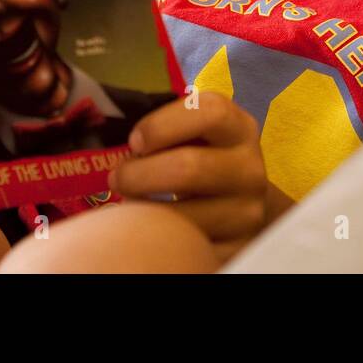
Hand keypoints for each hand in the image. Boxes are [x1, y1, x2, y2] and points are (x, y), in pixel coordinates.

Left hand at [107, 90, 291, 262]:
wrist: (241, 201)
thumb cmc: (204, 156)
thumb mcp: (197, 133)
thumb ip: (168, 129)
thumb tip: (113, 135)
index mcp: (239, 129)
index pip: (210, 112)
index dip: (163, 124)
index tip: (134, 141)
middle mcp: (249, 169)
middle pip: (189, 167)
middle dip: (139, 174)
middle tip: (117, 178)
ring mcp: (246, 213)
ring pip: (183, 217)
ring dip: (143, 213)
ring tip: (129, 205)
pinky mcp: (236, 248)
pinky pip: (187, 249)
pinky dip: (159, 242)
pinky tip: (149, 230)